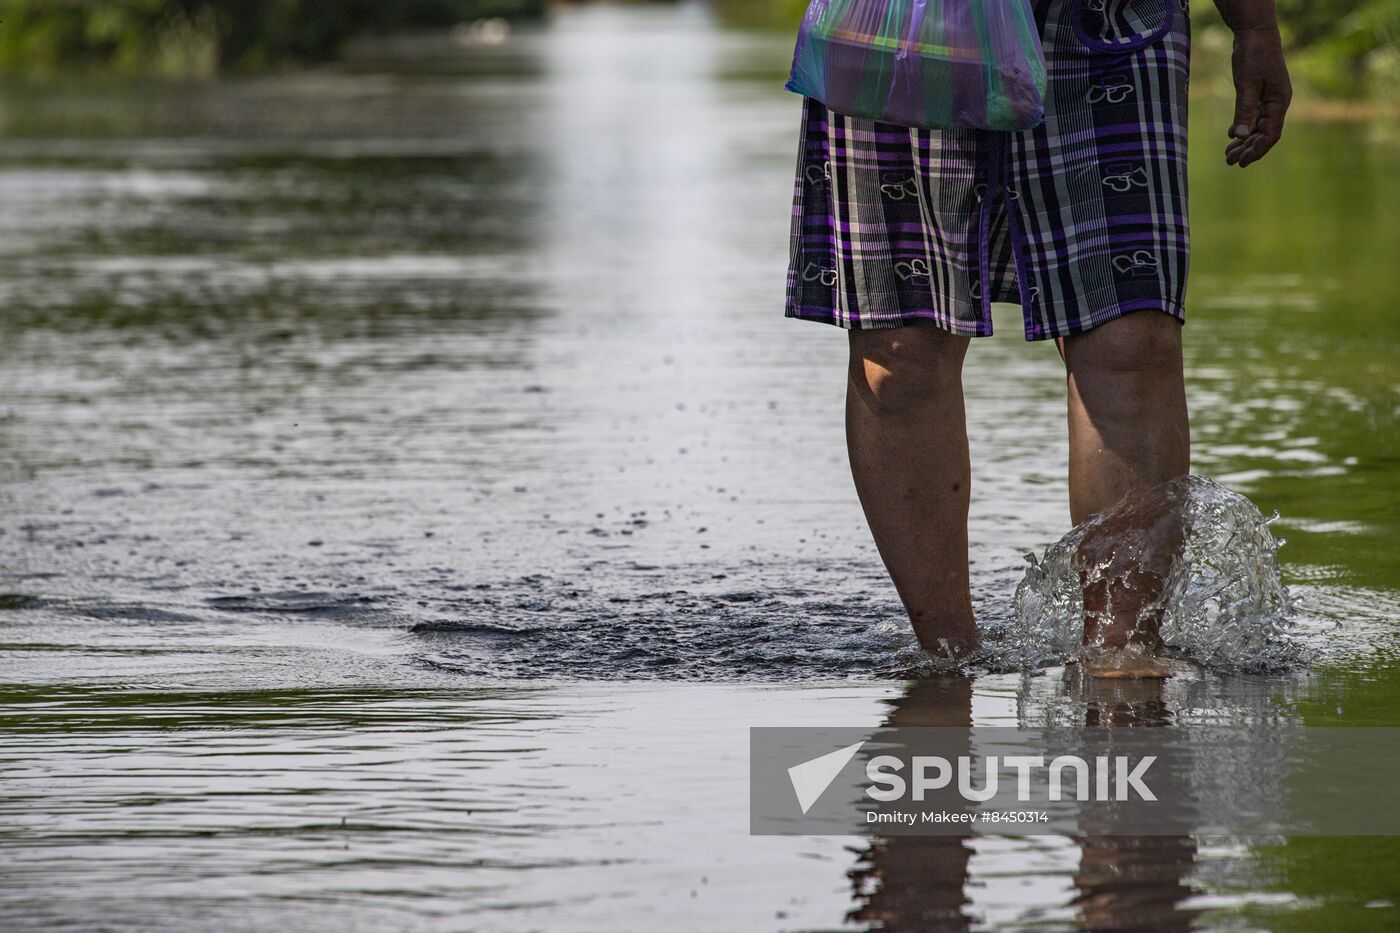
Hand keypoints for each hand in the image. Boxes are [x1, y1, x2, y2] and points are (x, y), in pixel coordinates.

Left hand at [1225, 27, 1291, 166]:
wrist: (1255, 33)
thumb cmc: (1253, 56)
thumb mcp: (1246, 84)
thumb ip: (1244, 110)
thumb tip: (1239, 136)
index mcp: (1279, 102)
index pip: (1271, 134)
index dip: (1257, 150)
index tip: (1242, 162)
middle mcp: (1277, 103)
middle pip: (1264, 134)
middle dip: (1248, 149)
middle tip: (1230, 162)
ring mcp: (1269, 99)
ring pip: (1257, 127)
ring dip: (1244, 141)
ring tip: (1228, 155)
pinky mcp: (1260, 94)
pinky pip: (1253, 117)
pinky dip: (1242, 127)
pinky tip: (1231, 137)